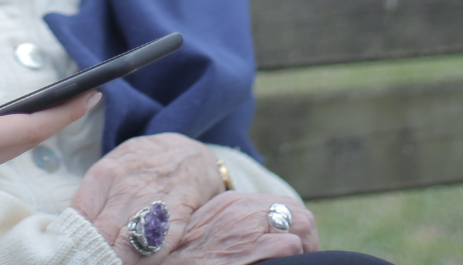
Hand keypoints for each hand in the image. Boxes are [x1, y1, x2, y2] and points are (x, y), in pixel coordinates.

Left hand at [71, 133, 225, 261]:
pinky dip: (145, 261)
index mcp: (104, 175)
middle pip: (100, 235)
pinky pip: (158, 246)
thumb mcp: (112, 166)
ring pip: (126, 245)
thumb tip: (69, 227)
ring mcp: (153, 202)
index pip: (79, 217)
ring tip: (109, 263)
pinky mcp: (177, 215)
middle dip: (92, 253)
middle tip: (89, 260)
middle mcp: (127, 189)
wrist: (186, 152)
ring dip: (116, 260)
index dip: (74, 239)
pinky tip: (136, 264)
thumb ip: (92, 195)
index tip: (72, 251)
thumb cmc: (140, 164)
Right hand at [163, 193, 316, 264]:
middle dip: (306, 237)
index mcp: (231, 204)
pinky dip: (294, 259)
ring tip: (298, 264)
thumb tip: (245, 241)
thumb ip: (226, 229)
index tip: (290, 247)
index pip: (280, 205)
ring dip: (304, 248)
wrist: (155, 263)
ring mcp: (247, 228)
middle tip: (303, 258)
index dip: (291, 228)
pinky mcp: (251, 248)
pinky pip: (291, 246)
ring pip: (301, 225)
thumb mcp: (202, 234)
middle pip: (297, 212)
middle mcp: (242, 210)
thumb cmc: (176, 257)